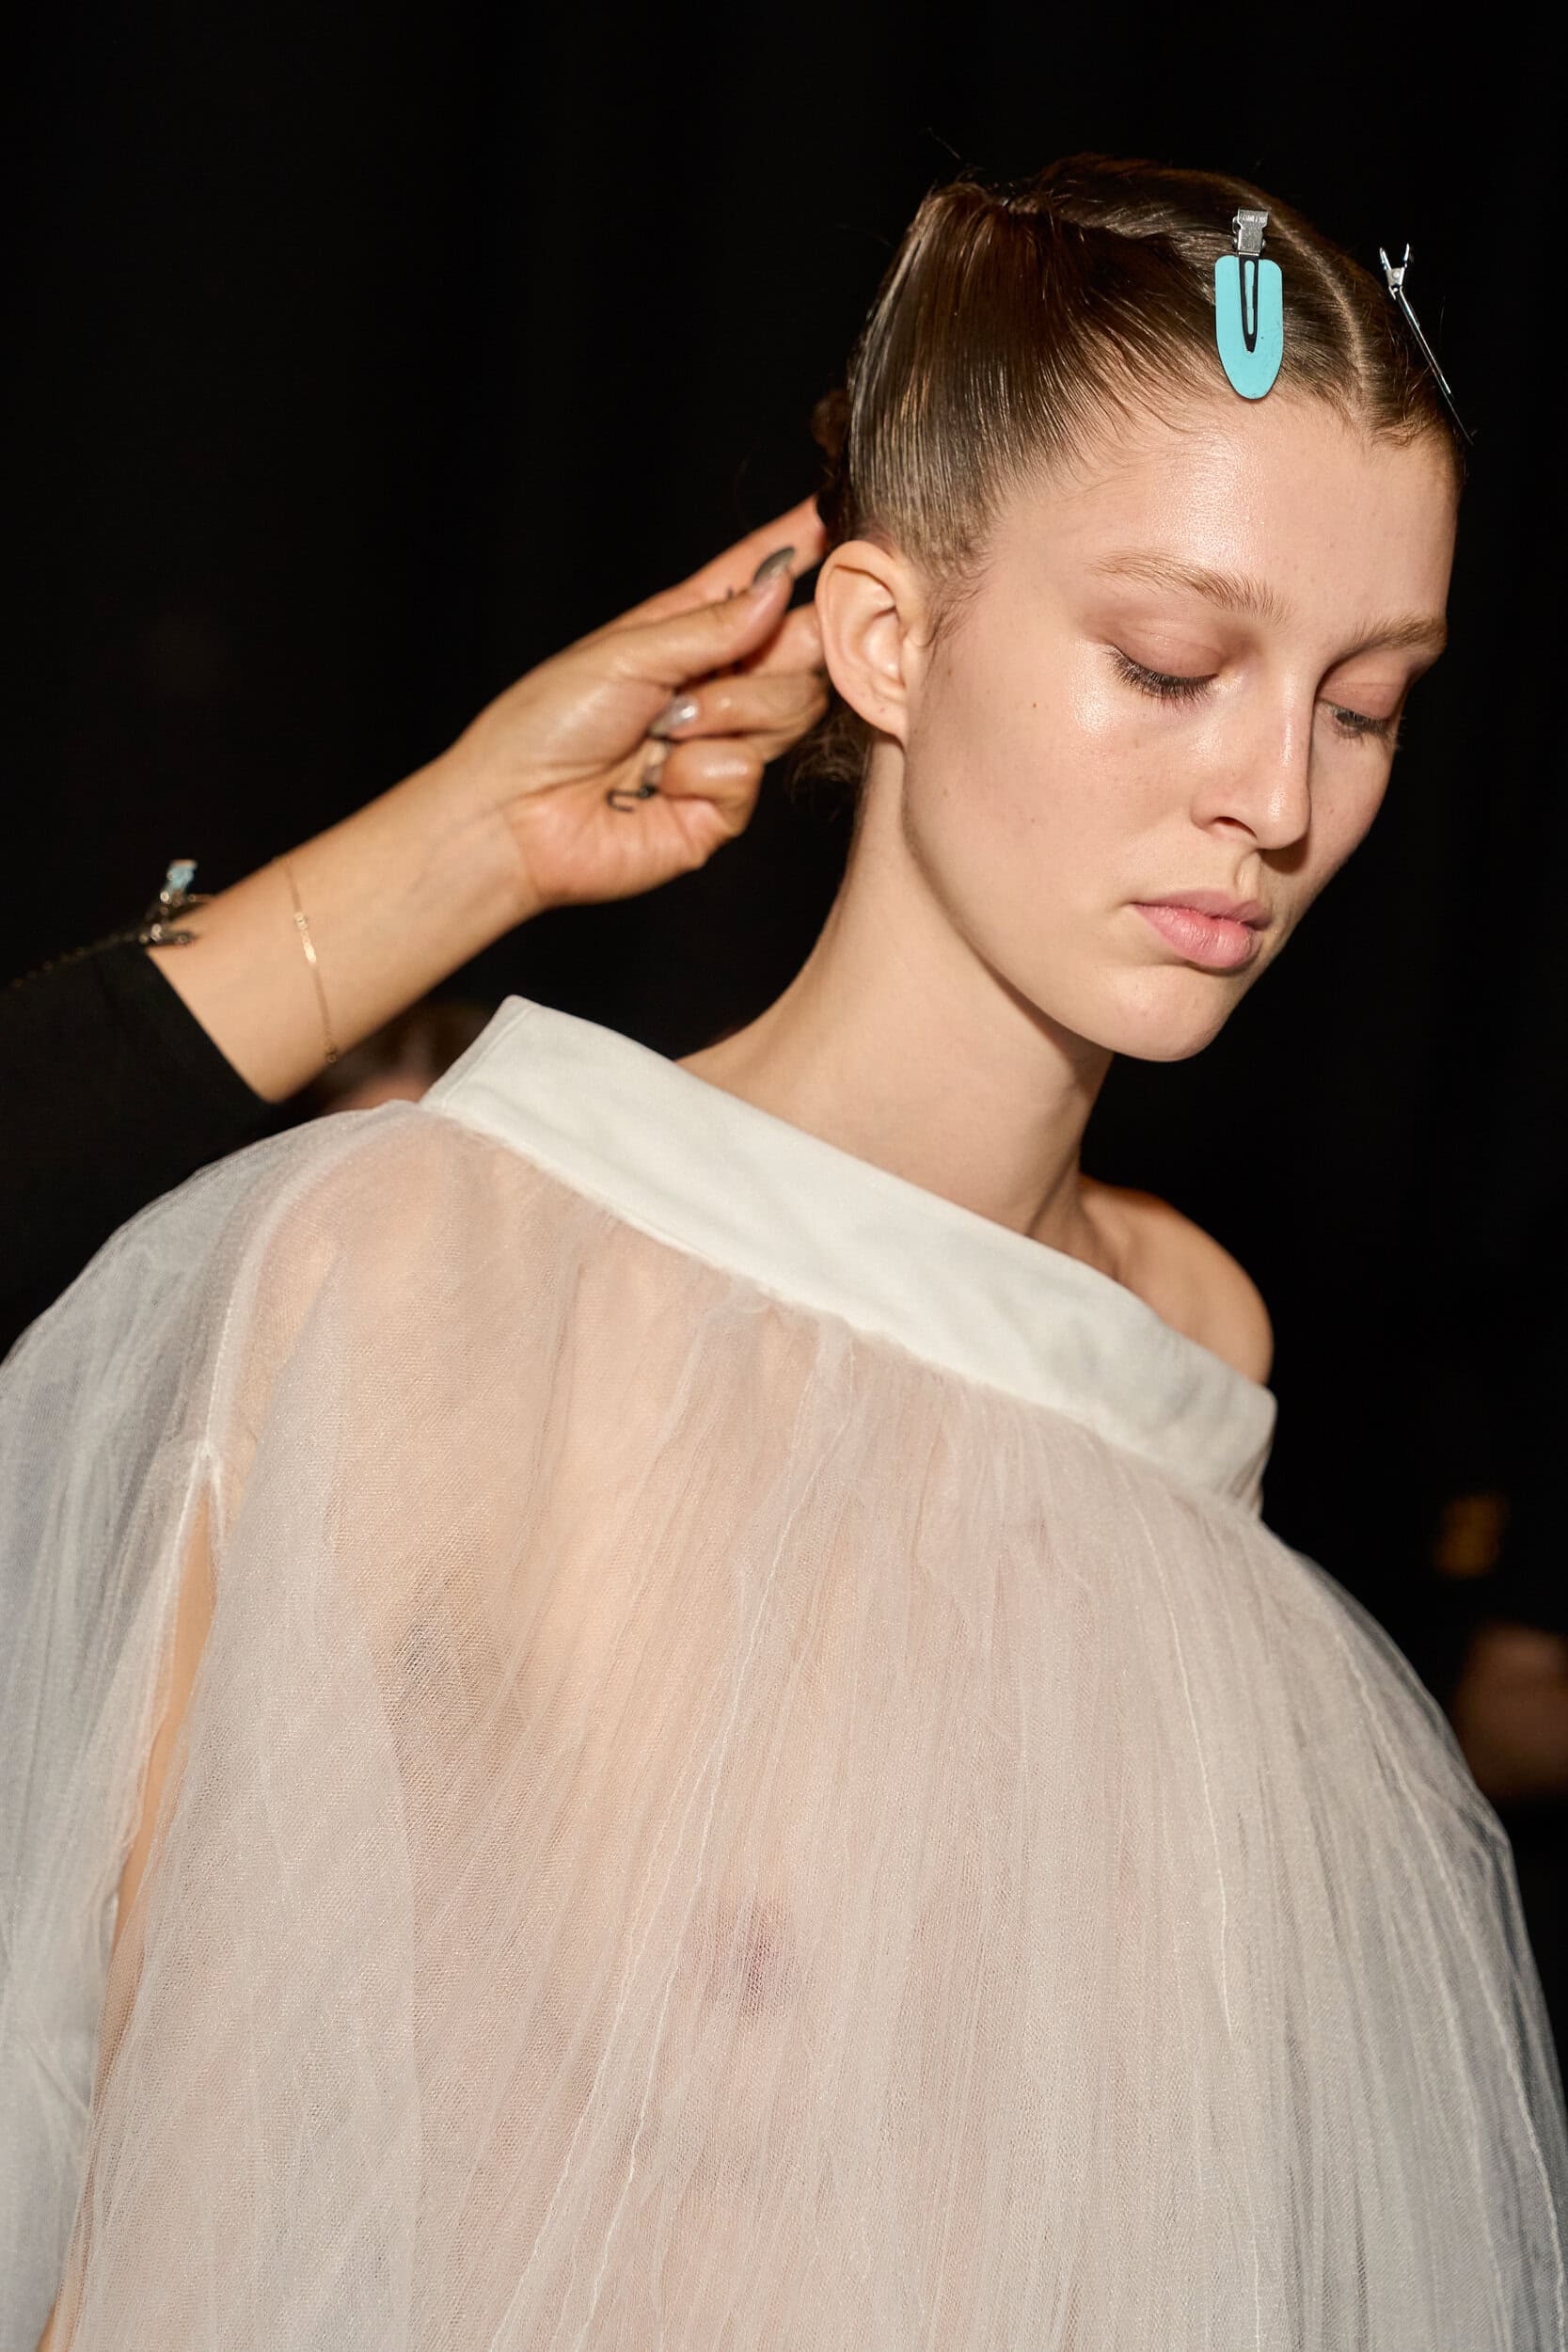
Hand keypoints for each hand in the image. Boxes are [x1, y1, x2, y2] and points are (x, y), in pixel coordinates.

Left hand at [434, 498, 828, 920]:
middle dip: (794, 642)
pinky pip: (748, 772)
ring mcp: (721, 746)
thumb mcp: (626, 653)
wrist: (514, 817)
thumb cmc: (545, 725)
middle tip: (770, 642)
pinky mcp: (721, 807)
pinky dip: (702, 771)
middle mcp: (711, 687)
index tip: (834, 512)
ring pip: (788, 708)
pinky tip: (658, 781)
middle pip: (800, 651)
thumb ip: (710, 625)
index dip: (792, 550)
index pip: (753, 582)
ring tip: (666, 730)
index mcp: (682, 634)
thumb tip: (778, 590)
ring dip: (729, 710)